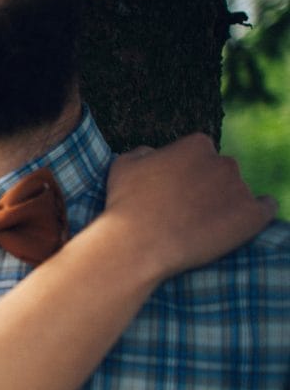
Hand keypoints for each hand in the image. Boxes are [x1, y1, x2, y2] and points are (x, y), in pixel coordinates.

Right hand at [104, 133, 276, 277]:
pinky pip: (266, 208)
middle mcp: (223, 162)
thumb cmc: (126, 204)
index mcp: (196, 145)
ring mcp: (240, 189)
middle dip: (207, 184)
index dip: (184, 170)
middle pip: (220, 170)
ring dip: (225, 202)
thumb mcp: (123, 165)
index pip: (198, 152)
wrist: (138, 244)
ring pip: (237, 191)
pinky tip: (242, 219)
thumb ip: (145, 151)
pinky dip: (257, 212)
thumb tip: (154, 154)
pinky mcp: (253, 217)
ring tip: (202, 224)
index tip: (174, 188)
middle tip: (186, 208)